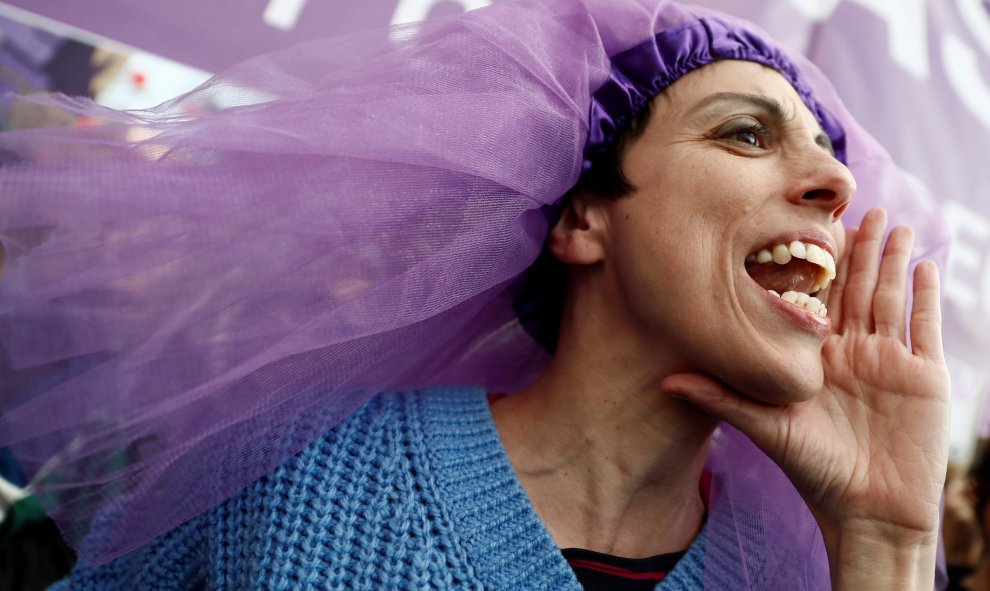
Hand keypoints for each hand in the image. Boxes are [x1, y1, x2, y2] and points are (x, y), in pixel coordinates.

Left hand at [662, 208, 949, 587]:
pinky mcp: (924, 376)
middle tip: (854, 206)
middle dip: (857, 249)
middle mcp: (851, 352)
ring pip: (890, 297)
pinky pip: (924, 327)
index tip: (802, 225)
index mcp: (815, 357)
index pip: (815, 299)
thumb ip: (721, 397)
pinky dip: (925, 296)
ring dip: (891, 260)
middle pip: (855, 288)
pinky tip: (923, 264)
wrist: (867, 511)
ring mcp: (889, 361)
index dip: (813, 264)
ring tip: (888, 221)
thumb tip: (665, 381)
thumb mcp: (765, 426)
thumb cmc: (812, 471)